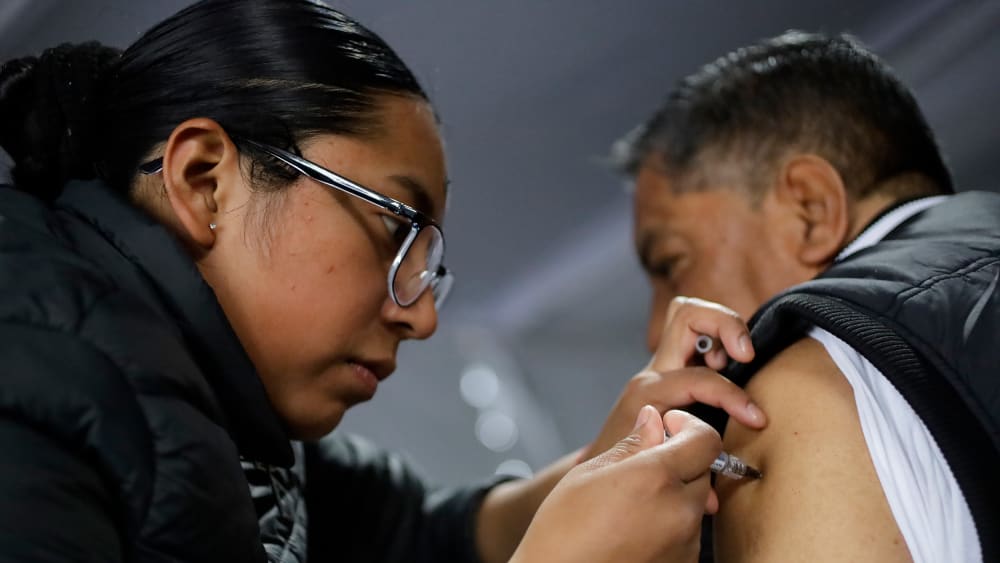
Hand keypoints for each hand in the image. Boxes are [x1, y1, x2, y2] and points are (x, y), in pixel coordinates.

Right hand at [511, 406, 721, 562]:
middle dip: (678, 462)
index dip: (689, 426)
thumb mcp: (588, 474)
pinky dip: (669, 524)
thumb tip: (652, 420)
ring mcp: (685, 544)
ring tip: (630, 506)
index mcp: (655, 479)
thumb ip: (630, 444)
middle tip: (641, 469)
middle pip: (702, 471)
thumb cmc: (563, 535)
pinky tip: (635, 528)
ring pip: (693, 503)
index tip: (670, 426)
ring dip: (673, 495)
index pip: (706, 440)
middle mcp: (679, 512)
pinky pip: (687, 532)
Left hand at [579, 296, 762, 461]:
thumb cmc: (623, 466)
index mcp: (649, 392)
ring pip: (690, 314)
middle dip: (726, 325)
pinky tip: (732, 364)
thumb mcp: (654, 470)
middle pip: (687, 314)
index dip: (732, 398)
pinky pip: (695, 335)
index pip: (698, 378)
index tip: (755, 419)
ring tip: (740, 356)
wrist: (598, 461)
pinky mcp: (671, 368)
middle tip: (747, 354)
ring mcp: (661, 365)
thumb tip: (714, 501)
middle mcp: (654, 370)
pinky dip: (719, 338)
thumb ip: (685, 478)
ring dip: (723, 327)